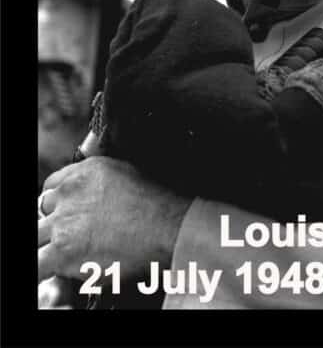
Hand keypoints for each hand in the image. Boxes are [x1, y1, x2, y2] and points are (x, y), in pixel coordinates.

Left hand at [38, 156, 191, 284]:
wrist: (166, 227)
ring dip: (49, 245)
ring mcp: (64, 222)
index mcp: (86, 172)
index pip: (52, 186)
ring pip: (37, 236)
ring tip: (69, 252)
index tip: (64, 212)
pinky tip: (51, 269)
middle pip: (43, 209)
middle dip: (54, 222)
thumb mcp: (129, 174)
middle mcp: (70, 192)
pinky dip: (42, 267)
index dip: (58, 203)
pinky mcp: (62, 250)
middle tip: (72, 234)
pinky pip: (37, 263)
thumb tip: (96, 197)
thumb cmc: (157, 205)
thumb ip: (102, 182)